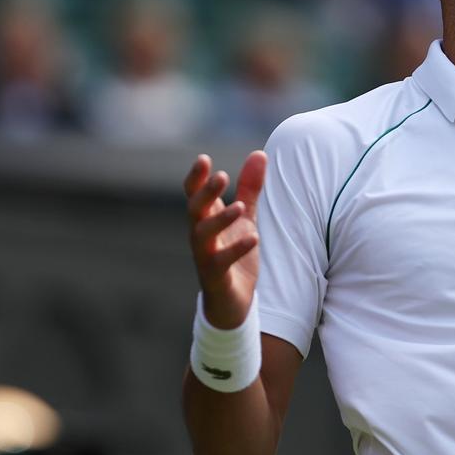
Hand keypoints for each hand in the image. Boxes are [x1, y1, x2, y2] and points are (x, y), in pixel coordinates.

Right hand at [184, 151, 266, 328]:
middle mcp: (200, 235)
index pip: (194, 195)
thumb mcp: (245, 218)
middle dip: (205, 193)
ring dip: (219, 220)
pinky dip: (236, 250)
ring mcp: (205, 256)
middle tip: (221, 176)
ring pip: (202, 235)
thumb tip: (260, 154)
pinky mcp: (215, 276)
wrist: (232, 301)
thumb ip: (250, 188)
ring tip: (238, 207)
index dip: (196, 178)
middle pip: (195, 210)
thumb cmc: (234, 254)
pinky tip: (253, 238)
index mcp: (206, 219)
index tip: (203, 159)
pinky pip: (221, 262)